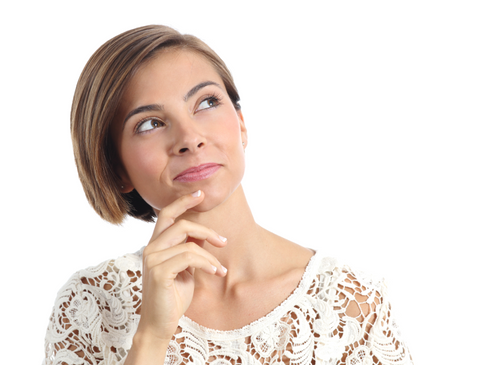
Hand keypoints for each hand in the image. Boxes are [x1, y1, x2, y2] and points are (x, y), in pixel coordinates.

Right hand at [135, 190, 226, 342]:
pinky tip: (216, 273)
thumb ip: (190, 250)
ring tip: (220, 270)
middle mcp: (151, 248)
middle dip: (207, 231)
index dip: (183, 201)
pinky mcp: (159, 271)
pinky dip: (208, 264)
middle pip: (181, 224)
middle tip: (223, 242)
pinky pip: (190, 257)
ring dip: (211, 257)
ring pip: (189, 243)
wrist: (161, 324)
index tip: (200, 193)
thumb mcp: (186, 268)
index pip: (167, 214)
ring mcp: (152, 259)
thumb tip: (205, 235)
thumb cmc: (174, 296)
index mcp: (156, 245)